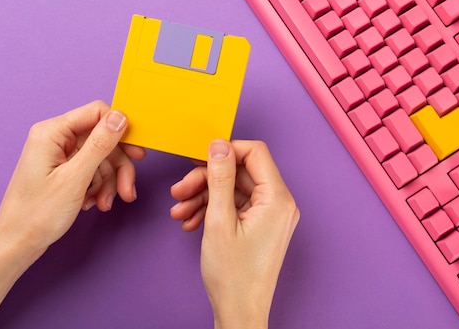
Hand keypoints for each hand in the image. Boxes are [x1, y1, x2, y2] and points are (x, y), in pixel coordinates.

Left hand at [0, 101, 145, 328]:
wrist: (16, 244)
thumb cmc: (37, 214)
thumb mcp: (75, 178)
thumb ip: (99, 145)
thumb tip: (120, 117)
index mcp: (52, 132)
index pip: (98, 113)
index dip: (121, 131)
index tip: (137, 154)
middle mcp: (55, 138)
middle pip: (103, 139)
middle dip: (118, 166)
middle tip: (127, 190)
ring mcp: (58, 154)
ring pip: (101, 157)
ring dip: (109, 181)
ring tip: (105, 203)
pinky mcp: (62, 169)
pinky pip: (92, 169)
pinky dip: (98, 186)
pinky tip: (93, 202)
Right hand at [170, 140, 299, 328]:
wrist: (239, 313)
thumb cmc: (233, 276)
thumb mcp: (219, 221)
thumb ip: (219, 178)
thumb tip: (219, 145)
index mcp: (277, 199)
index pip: (255, 153)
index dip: (226, 151)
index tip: (199, 158)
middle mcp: (279, 204)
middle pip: (240, 172)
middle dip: (206, 179)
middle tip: (179, 190)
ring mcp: (270, 215)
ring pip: (234, 189)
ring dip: (204, 196)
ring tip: (179, 211)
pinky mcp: (260, 225)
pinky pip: (235, 206)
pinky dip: (213, 210)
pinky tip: (191, 221)